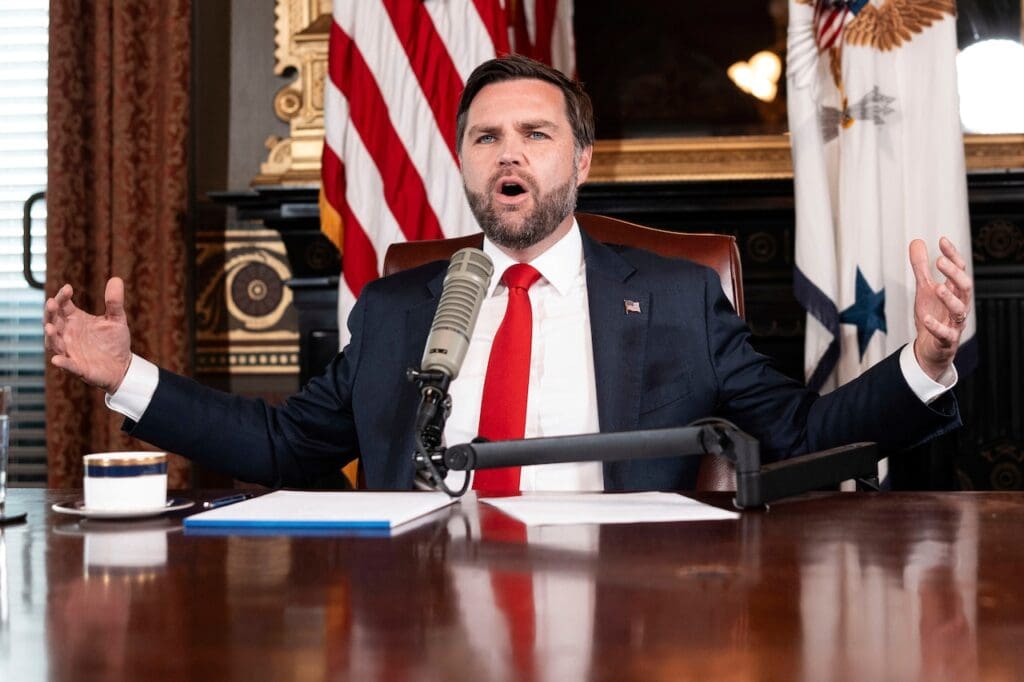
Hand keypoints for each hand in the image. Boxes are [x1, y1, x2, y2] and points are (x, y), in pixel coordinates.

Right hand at [44, 278, 132, 393]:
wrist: (122, 365)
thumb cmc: (115, 341)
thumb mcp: (117, 319)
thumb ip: (114, 302)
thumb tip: (116, 279)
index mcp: (75, 319)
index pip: (63, 305)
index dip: (63, 297)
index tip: (68, 288)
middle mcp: (68, 333)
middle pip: (53, 321)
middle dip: (51, 313)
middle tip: (52, 303)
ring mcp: (70, 350)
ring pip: (55, 342)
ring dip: (51, 336)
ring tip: (50, 327)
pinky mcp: (77, 367)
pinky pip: (67, 365)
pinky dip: (62, 362)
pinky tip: (58, 360)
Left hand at [909, 237, 971, 381]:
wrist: (930, 347)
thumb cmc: (931, 315)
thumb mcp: (924, 289)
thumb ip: (921, 268)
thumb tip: (917, 242)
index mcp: (955, 292)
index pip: (960, 270)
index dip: (953, 255)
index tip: (942, 240)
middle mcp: (959, 306)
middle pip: (965, 287)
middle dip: (955, 273)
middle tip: (940, 261)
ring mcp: (954, 323)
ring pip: (960, 310)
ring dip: (949, 298)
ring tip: (937, 288)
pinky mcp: (946, 340)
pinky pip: (945, 333)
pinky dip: (936, 326)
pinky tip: (926, 318)